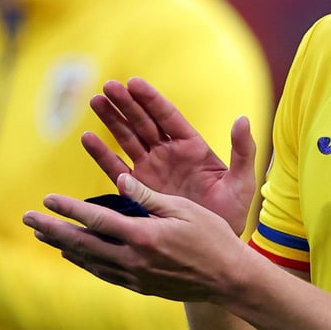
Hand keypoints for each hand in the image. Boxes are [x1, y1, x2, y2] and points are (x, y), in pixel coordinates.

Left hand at [23, 174, 259, 304]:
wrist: (229, 280)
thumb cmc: (212, 237)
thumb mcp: (183, 209)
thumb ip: (148, 196)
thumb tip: (119, 180)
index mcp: (144, 236)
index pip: (97, 220)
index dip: (69, 209)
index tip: (46, 199)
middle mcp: (134, 259)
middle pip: (83, 244)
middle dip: (53, 230)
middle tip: (28, 219)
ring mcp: (135, 276)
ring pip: (89, 261)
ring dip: (64, 246)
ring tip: (43, 235)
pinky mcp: (140, 286)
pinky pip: (104, 272)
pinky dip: (85, 261)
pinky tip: (75, 255)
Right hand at [81, 77, 256, 234]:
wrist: (213, 247)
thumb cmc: (231, 212)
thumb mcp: (241, 182)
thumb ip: (242, 151)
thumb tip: (243, 119)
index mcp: (192, 146)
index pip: (167, 116)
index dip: (150, 99)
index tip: (133, 82)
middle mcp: (168, 153)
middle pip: (143, 122)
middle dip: (126, 104)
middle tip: (108, 86)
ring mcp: (151, 170)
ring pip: (127, 139)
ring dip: (111, 120)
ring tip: (96, 101)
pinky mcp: (137, 190)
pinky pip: (117, 168)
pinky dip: (102, 154)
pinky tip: (87, 138)